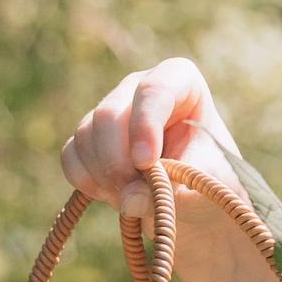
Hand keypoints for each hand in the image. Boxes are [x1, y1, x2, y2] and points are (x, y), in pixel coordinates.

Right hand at [59, 58, 244, 219]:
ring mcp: (111, 108)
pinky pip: (72, 154)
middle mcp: (139, 87)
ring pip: (86, 134)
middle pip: (109, 114)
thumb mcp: (203, 182)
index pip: (154, 89)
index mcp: (180, 81)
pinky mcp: (90, 136)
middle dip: (117, 160)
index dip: (144, 125)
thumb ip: (172, 188)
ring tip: (133, 200)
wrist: (195, 197)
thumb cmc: (209, 178)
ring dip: (103, 174)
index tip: (146, 163)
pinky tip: (112, 196)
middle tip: (136, 194)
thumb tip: (128, 200)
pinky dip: (86, 180)